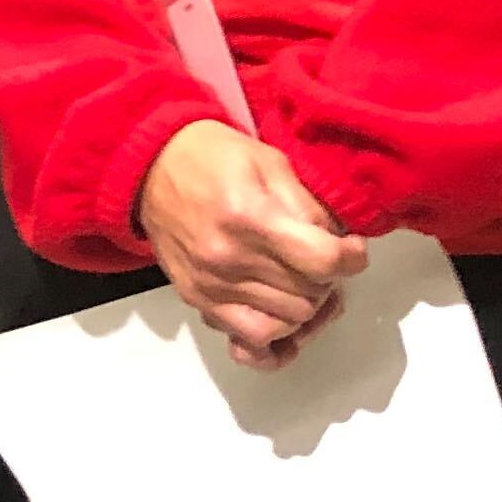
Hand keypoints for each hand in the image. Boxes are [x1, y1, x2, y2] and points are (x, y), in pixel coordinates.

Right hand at [137, 121, 368, 369]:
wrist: (149, 166)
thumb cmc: (210, 158)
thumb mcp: (269, 162)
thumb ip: (307, 205)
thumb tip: (337, 243)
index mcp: (249, 216)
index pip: (323, 261)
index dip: (351, 257)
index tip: (351, 249)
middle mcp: (229, 258)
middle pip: (309, 296)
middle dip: (328, 280)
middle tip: (322, 260)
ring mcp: (211, 285)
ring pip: (288, 324)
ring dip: (306, 307)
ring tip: (304, 284)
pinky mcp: (198, 300)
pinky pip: (248, 343)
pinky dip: (274, 340)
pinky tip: (283, 325)